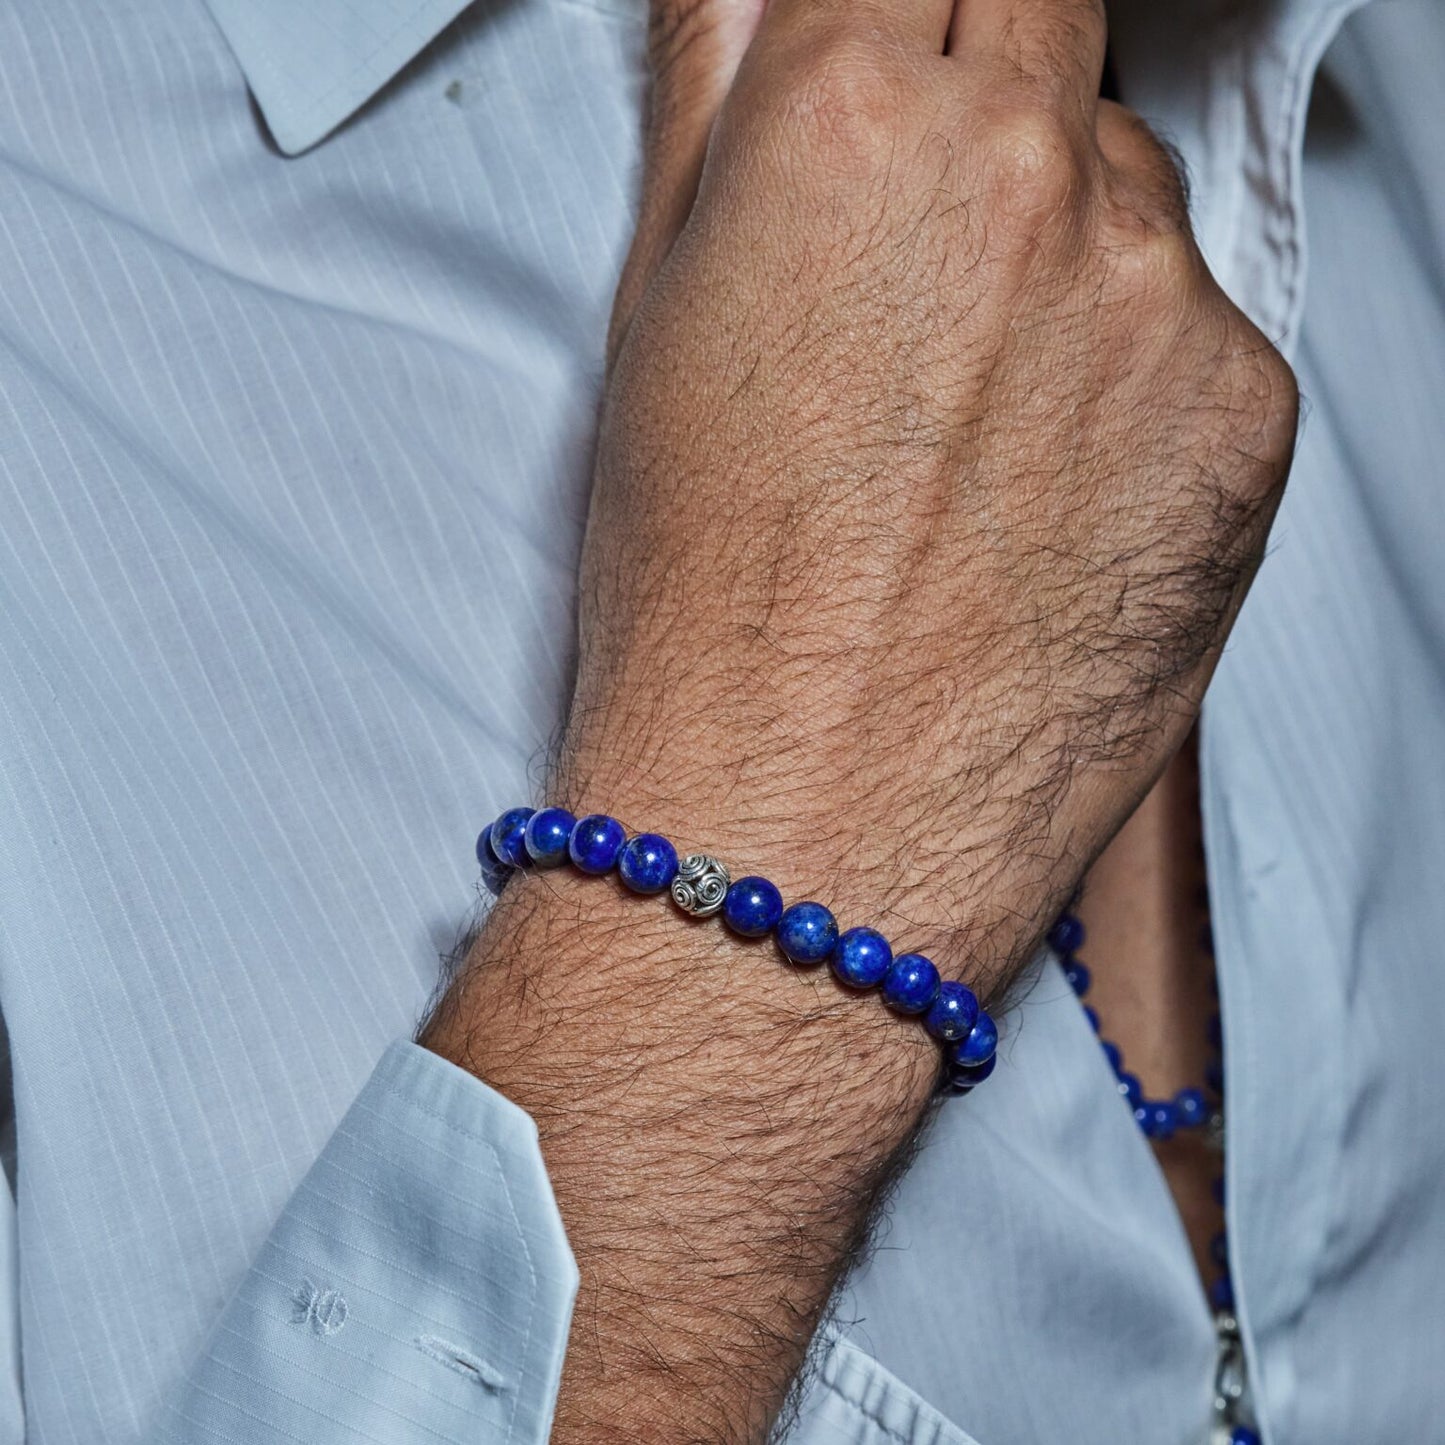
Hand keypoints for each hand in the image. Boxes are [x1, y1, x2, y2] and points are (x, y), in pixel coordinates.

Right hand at [426, 1, 1297, 1438]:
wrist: (803, 816)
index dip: (899, 25)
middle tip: (917, 247)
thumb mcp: (657, 316)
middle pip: (1043, 29)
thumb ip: (716, 95)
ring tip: (969, 413)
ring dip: (1064, 246)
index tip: (901, 73)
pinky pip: (1199, 327)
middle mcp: (1024, 177)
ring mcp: (1156, 297)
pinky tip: (1043, 484)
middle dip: (982, 103)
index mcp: (853, 123)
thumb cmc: (709, 608)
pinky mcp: (1244, 416)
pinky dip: (1136, 373)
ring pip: (1127, 185)